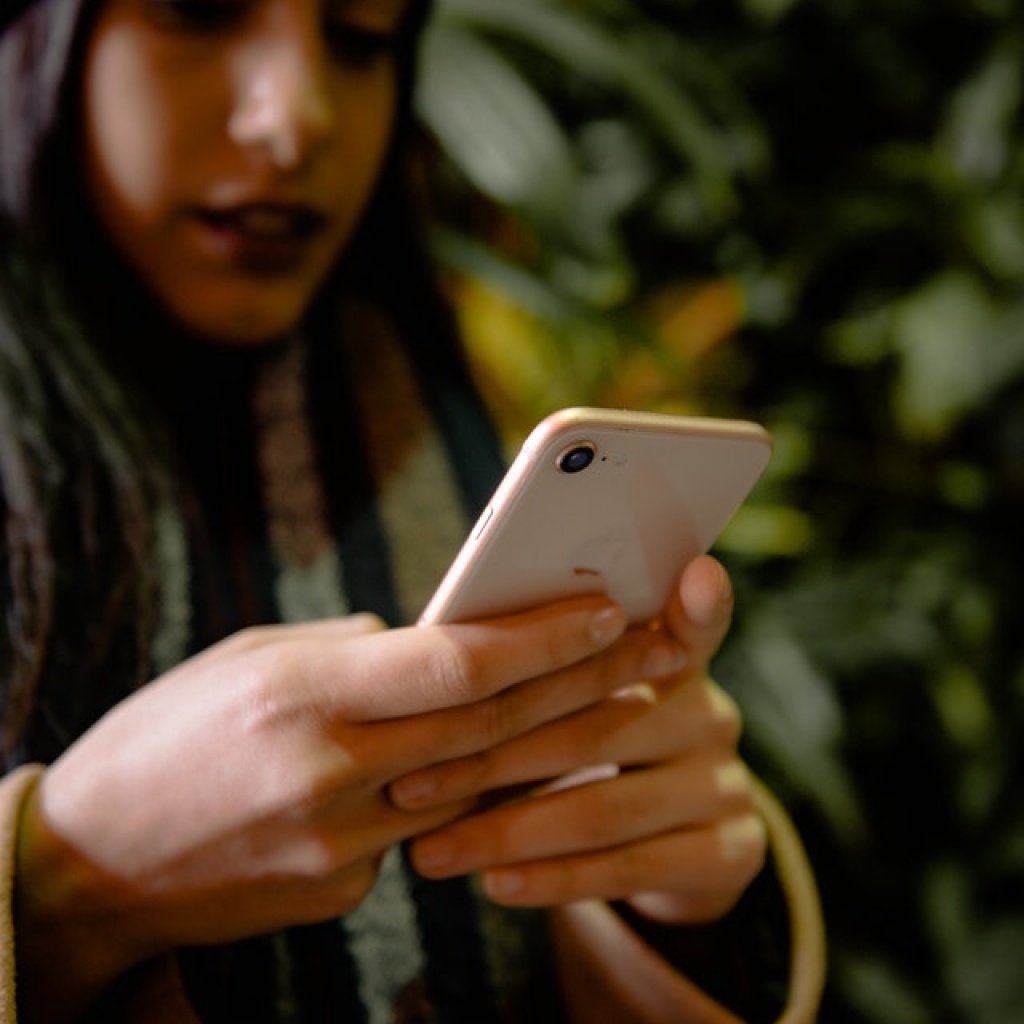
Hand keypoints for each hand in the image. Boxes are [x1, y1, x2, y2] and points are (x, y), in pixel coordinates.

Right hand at [15, 597, 683, 1021]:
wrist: (90, 864)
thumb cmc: (165, 735)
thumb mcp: (251, 660)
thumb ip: (350, 652)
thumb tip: (428, 642)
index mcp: (303, 693)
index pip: (454, 663)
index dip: (541, 635)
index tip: (607, 606)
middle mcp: (331, 772)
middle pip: (491, 724)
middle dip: (586, 680)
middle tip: (658, 645)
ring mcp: (342, 845)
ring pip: (481, 783)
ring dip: (562, 741)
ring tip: (628, 701)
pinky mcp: (345, 891)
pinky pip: (432, 832)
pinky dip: (486, 793)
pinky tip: (537, 765)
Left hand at [392, 555, 765, 925]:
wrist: (668, 843)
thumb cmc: (588, 748)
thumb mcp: (574, 705)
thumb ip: (538, 675)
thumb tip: (434, 649)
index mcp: (672, 661)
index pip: (692, 623)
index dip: (697, 602)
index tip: (694, 573)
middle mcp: (711, 715)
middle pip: (599, 728)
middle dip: (493, 760)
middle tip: (408, 783)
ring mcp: (726, 784)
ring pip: (604, 808)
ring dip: (506, 832)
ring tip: (430, 849)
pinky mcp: (732, 853)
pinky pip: (629, 868)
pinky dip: (553, 879)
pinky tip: (494, 884)